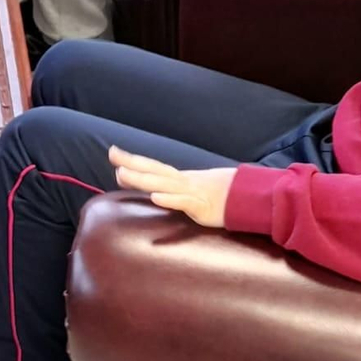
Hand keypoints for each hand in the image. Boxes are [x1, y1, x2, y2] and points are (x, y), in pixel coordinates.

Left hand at [109, 146, 231, 228]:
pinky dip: (170, 199)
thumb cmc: (217, 195)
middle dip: (132, 163)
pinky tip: (156, 197)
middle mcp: (183, 182)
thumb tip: (148, 187)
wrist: (248, 199)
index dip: (133, 160)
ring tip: (123, 174)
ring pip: (164, 184)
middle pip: (154, 170)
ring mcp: (192, 193)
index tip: (113, 152)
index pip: (152, 166)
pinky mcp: (202, 208)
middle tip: (112, 155)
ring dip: (143, 179)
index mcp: (179, 179)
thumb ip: (167, 189)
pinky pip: (184, 203)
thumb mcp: (190, 191)